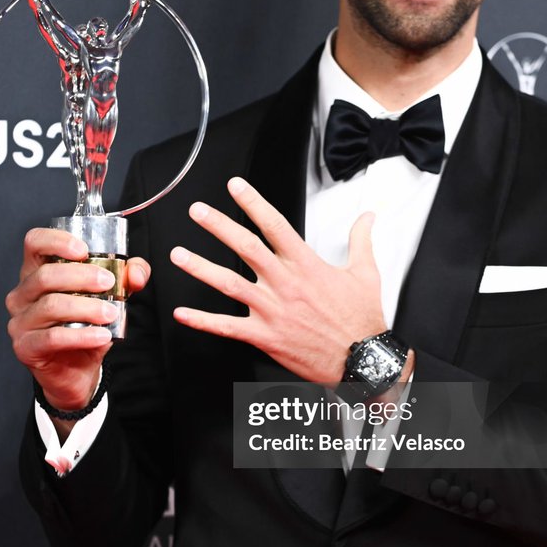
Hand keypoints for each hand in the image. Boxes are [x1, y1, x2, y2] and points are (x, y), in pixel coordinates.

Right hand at [6, 227, 150, 413]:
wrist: (76, 371)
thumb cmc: (86, 326)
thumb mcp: (109, 296)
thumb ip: (126, 278)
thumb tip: (136, 272)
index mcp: (37, 272)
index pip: (34, 243)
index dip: (57, 241)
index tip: (84, 250)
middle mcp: (22, 294)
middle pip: (45, 275)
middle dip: (82, 276)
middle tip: (109, 283)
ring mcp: (20, 321)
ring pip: (50, 306)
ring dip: (85, 307)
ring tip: (110, 312)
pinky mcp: (25, 347)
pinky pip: (53, 337)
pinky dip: (82, 336)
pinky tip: (102, 335)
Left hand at [171, 177, 386, 383]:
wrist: (362, 359)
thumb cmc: (361, 318)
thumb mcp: (366, 273)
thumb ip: (361, 240)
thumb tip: (367, 216)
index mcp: (306, 265)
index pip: (275, 225)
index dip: (254, 203)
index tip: (235, 186)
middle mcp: (285, 284)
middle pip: (246, 248)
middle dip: (219, 226)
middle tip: (197, 211)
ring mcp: (273, 311)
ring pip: (230, 285)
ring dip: (201, 268)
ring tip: (179, 255)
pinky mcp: (266, 337)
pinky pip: (228, 328)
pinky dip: (203, 321)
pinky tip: (182, 313)